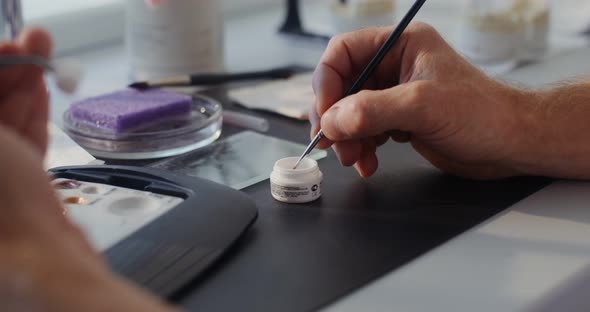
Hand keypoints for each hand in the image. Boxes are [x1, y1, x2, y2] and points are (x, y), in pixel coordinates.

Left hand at [0, 29, 175, 310]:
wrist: (47, 268)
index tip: (4, 47)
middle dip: (2, 72)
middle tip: (29, 44)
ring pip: (1, 123)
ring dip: (21, 86)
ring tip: (44, 54)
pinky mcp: (17, 190)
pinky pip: (21, 143)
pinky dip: (33, 115)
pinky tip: (43, 89)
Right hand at [310, 22, 527, 179]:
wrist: (511, 144)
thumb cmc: (483, 113)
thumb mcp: (423, 106)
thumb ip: (373, 111)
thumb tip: (332, 121)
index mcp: (400, 46)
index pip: (344, 53)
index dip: (327, 82)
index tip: (325, 113)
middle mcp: (394, 67)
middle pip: (342, 86)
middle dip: (334, 117)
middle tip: (332, 143)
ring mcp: (395, 96)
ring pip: (349, 113)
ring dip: (346, 138)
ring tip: (353, 158)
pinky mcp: (398, 121)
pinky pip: (364, 132)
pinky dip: (360, 149)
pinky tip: (367, 163)